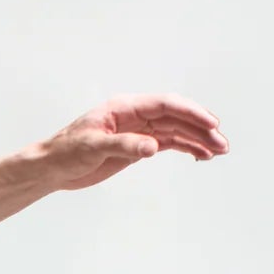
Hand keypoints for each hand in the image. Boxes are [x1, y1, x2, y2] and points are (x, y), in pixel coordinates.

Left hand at [42, 92, 228, 190]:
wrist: (51, 168)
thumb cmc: (66, 152)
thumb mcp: (92, 148)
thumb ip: (124, 146)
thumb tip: (153, 147)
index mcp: (125, 107)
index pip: (165, 105)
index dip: (190, 112)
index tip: (210, 123)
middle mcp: (136, 115)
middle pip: (176, 117)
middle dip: (201, 128)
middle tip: (221, 143)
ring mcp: (139, 130)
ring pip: (176, 131)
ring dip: (198, 140)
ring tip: (218, 151)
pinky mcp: (138, 146)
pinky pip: (168, 143)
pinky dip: (185, 148)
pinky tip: (200, 155)